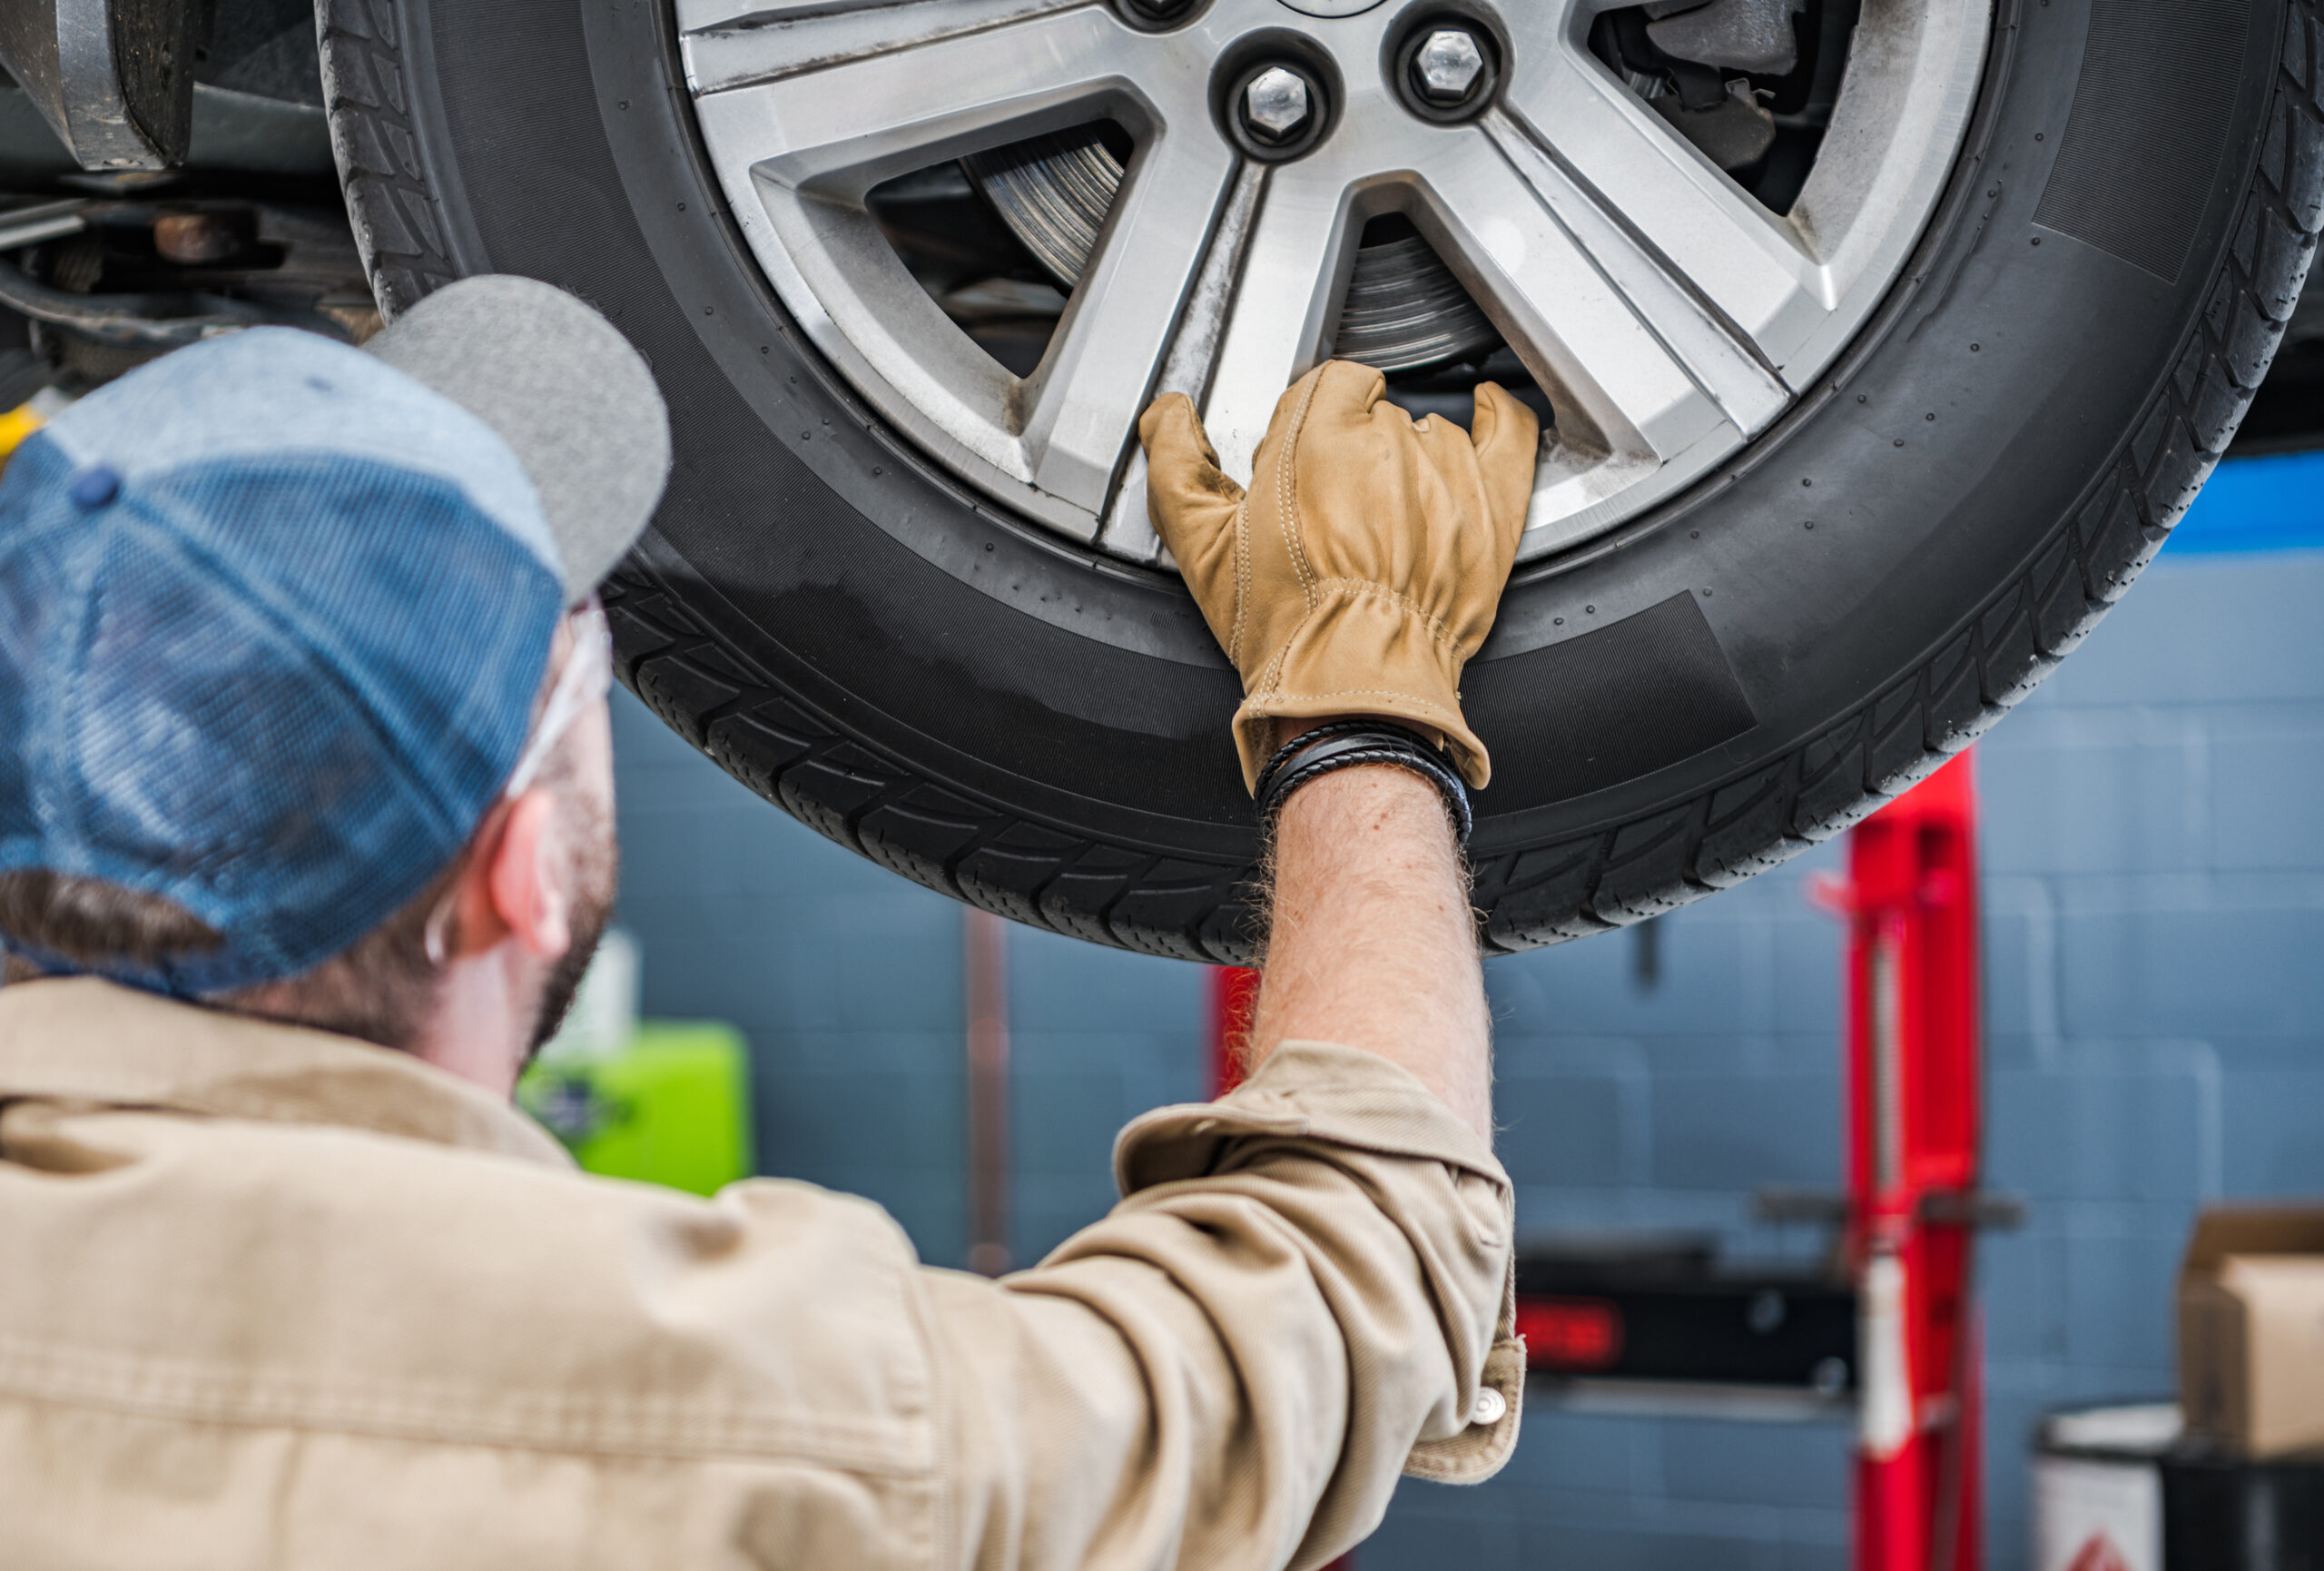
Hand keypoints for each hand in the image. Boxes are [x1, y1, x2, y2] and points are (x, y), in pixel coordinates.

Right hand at [1139, 360, 1537, 791]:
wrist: (1356, 689)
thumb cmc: (1289, 627)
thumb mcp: (1202, 548)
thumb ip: (1176, 465)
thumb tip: (1168, 415)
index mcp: (1314, 440)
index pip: (1325, 387)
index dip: (1311, 425)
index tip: (1305, 465)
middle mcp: (1387, 445)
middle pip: (1377, 415)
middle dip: (1358, 453)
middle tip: (1341, 513)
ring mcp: (1447, 472)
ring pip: (1431, 431)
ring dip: (1413, 460)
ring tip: (1393, 518)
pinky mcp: (1493, 505)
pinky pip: (1508, 431)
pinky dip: (1497, 416)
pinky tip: (1486, 411)